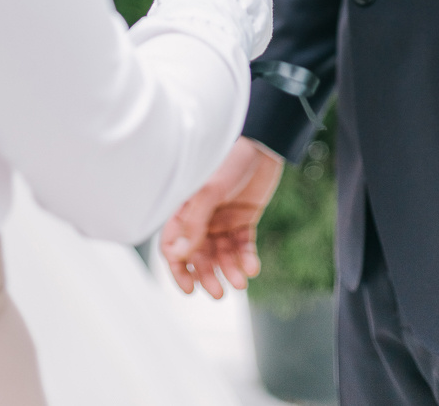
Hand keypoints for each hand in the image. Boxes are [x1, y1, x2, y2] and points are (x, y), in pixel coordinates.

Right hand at [160, 136, 283, 298]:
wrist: (264, 144)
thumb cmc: (231, 160)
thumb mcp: (210, 191)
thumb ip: (194, 222)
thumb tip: (178, 255)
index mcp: (186, 207)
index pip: (174, 244)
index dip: (178, 267)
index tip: (189, 288)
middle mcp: (202, 216)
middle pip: (199, 255)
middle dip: (207, 275)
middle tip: (219, 293)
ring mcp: (224, 218)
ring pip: (222, 254)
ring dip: (229, 270)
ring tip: (241, 282)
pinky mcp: (245, 218)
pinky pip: (243, 246)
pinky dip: (247, 258)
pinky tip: (252, 268)